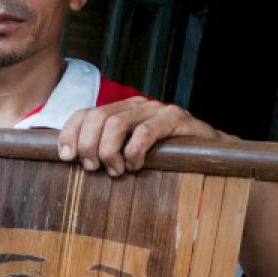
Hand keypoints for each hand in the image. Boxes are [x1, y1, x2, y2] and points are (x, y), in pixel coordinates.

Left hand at [57, 96, 225, 176]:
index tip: (65, 156)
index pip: (85, 113)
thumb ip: (106, 154)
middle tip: (92, 168)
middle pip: (96, 116)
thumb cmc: (165, 157)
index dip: (69, 133)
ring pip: (116, 122)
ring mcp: (156, 110)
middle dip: (88, 145)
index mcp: (120, 112)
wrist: (212, 153)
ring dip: (109, 150)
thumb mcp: (129, 155)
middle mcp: (135, 106)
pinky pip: (146, 131)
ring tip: (116, 170)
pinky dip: (134, 151)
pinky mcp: (176, 118)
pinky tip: (135, 166)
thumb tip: (72, 164)